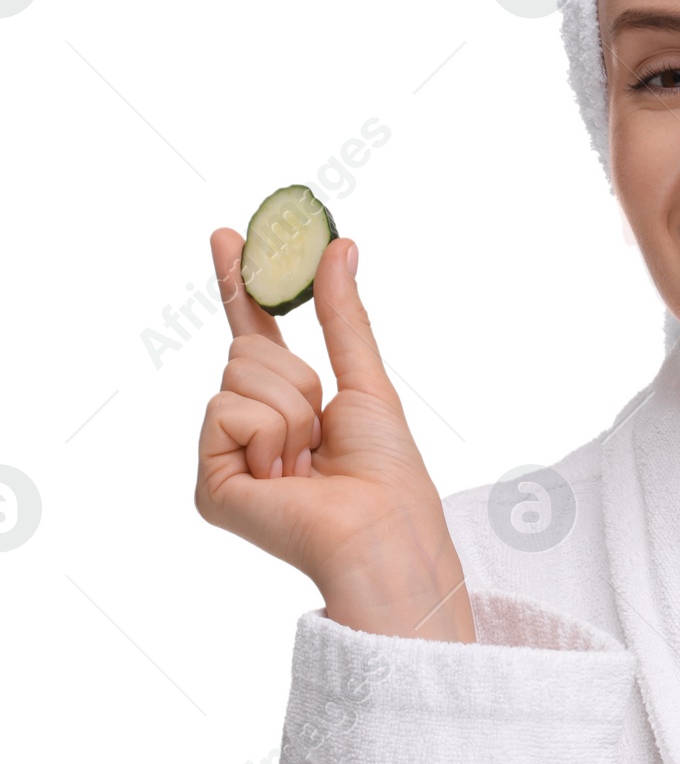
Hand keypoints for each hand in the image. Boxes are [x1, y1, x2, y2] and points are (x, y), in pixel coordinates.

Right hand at [194, 229, 474, 641]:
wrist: (383, 528)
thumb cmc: (386, 470)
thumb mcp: (365, 378)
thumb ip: (342, 313)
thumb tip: (339, 245)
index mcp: (287, 406)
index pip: (257, 333)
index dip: (239, 285)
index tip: (227, 235)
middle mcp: (249, 429)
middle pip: (248, 350)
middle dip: (296, 378)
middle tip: (320, 432)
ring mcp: (225, 456)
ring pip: (238, 375)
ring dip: (289, 410)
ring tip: (308, 462)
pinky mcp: (209, 484)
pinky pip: (224, 411)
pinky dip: (267, 434)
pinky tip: (283, 477)